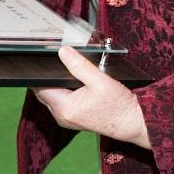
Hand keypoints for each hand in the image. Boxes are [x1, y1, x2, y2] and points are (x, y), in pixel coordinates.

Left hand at [33, 47, 150, 148]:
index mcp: (65, 108)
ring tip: (67, 69)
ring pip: (51, 95)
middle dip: (48, 76)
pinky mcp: (72, 117)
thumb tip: (63, 51)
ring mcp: (66, 118)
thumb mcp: (100, 81)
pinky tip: (72, 81)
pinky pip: (59, 100)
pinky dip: (62, 90)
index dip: (40, 72)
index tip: (43, 58)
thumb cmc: (119, 106)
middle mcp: (61, 116)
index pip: (40, 87)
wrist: (132, 123)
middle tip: (58, 59)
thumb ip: (80, 66)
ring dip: (56, 83)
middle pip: (44, 90)